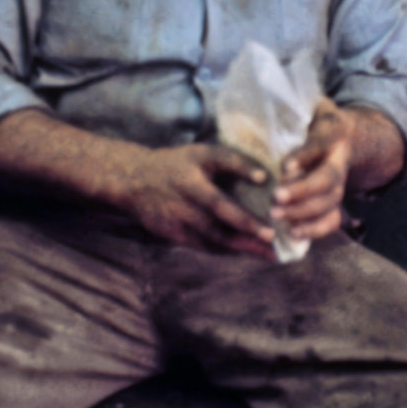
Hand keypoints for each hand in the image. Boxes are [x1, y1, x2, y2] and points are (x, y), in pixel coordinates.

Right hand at [116, 143, 275, 254]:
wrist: (134, 181)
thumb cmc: (177, 165)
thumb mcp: (200, 153)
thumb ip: (230, 162)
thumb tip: (266, 177)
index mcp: (194, 166)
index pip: (221, 162)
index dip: (242, 168)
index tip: (264, 178)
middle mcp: (185, 193)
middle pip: (218, 209)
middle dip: (246, 224)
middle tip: (272, 236)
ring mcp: (177, 216)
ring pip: (213, 235)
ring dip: (241, 245)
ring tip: (268, 253)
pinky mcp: (173, 234)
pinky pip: (204, 245)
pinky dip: (226, 250)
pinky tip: (246, 252)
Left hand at [272, 98, 353, 243]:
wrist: (347, 135)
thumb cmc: (316, 118)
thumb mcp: (310, 104)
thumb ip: (293, 104)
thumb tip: (265, 95)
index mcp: (333, 132)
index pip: (320, 144)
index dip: (304, 156)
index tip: (284, 166)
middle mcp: (341, 159)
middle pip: (328, 180)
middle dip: (302, 192)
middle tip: (275, 198)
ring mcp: (341, 182)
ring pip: (330, 202)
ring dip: (304, 213)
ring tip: (277, 216)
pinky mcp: (336, 200)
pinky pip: (332, 220)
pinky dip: (315, 230)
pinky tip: (294, 233)